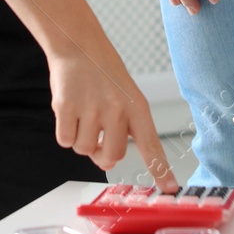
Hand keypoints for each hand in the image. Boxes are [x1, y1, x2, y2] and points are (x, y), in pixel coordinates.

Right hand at [50, 42, 178, 190]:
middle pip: (112, 157)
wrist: (78, 44)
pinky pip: (65, 141)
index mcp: (137, 106)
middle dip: (102, 154)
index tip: (169, 189)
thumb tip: (106, 160)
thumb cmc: (103, 73)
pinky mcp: (66, 107)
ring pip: (85, 150)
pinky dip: (65, 132)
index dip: (160, 169)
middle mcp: (116, 109)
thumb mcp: (124, 95)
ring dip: (81, 139)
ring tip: (83, 113)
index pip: (152, 144)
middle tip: (98, 137)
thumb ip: (122, 128)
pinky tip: (69, 110)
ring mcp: (91, 109)